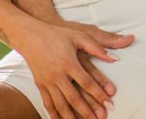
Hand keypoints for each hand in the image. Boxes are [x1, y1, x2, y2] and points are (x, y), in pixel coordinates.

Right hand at [12, 19, 133, 118]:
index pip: (86, 82)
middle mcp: (57, 75)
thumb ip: (96, 47)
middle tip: (99, 118)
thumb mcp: (78, 35)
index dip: (98, 93)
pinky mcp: (40, 85)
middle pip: (74, 97)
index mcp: (69, 62)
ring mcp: (47, 81)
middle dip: (88, 110)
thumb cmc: (57, 34)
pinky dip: (55, 114)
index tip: (109, 102)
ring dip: (72, 116)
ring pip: (60, 104)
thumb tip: (115, 58)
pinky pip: (47, 103)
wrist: (30, 36)